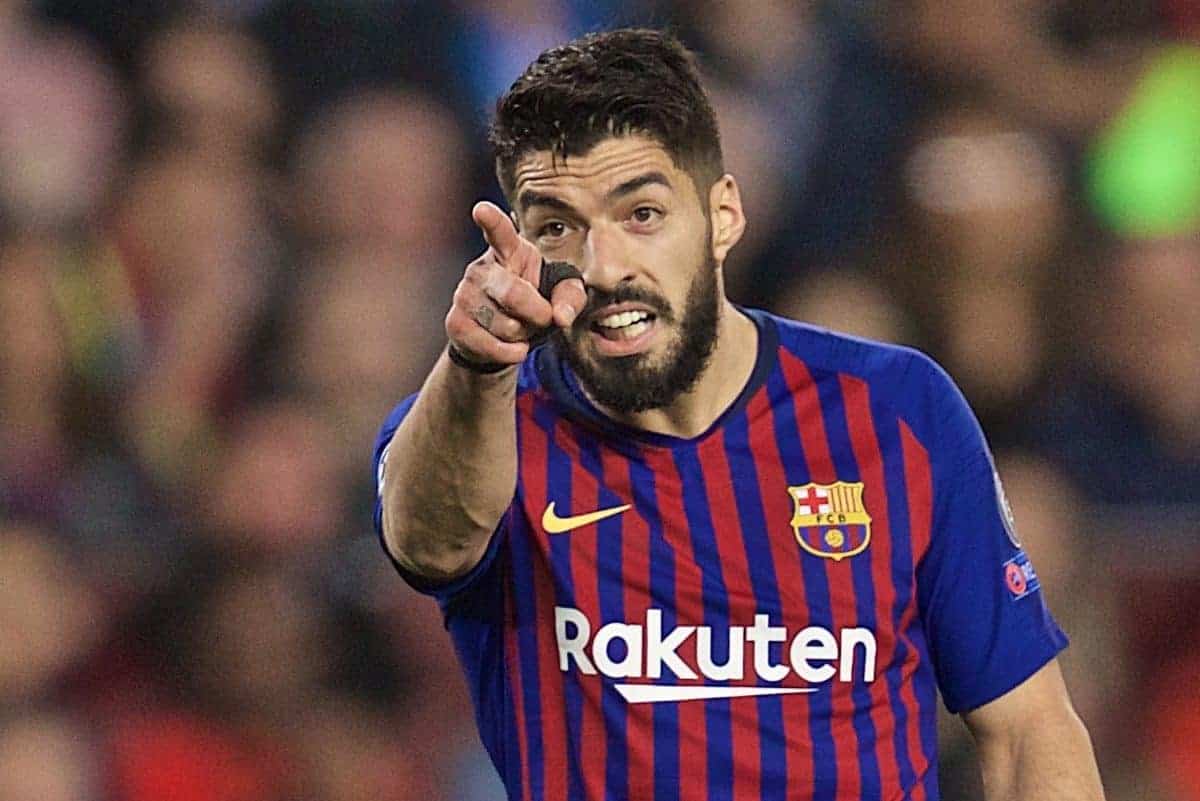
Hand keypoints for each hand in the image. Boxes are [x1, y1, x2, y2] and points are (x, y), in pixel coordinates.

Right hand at [444, 201, 586, 366]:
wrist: (501, 336)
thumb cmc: (534, 304)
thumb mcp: (560, 295)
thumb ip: (571, 298)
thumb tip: (560, 317)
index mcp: (510, 252)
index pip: (500, 232)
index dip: (491, 221)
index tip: (481, 210)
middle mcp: (481, 269)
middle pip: (512, 293)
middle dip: (537, 314)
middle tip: (543, 318)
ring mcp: (464, 295)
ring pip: (505, 325)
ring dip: (523, 335)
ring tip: (519, 328)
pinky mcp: (456, 323)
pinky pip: (491, 346)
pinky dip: (510, 352)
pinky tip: (511, 344)